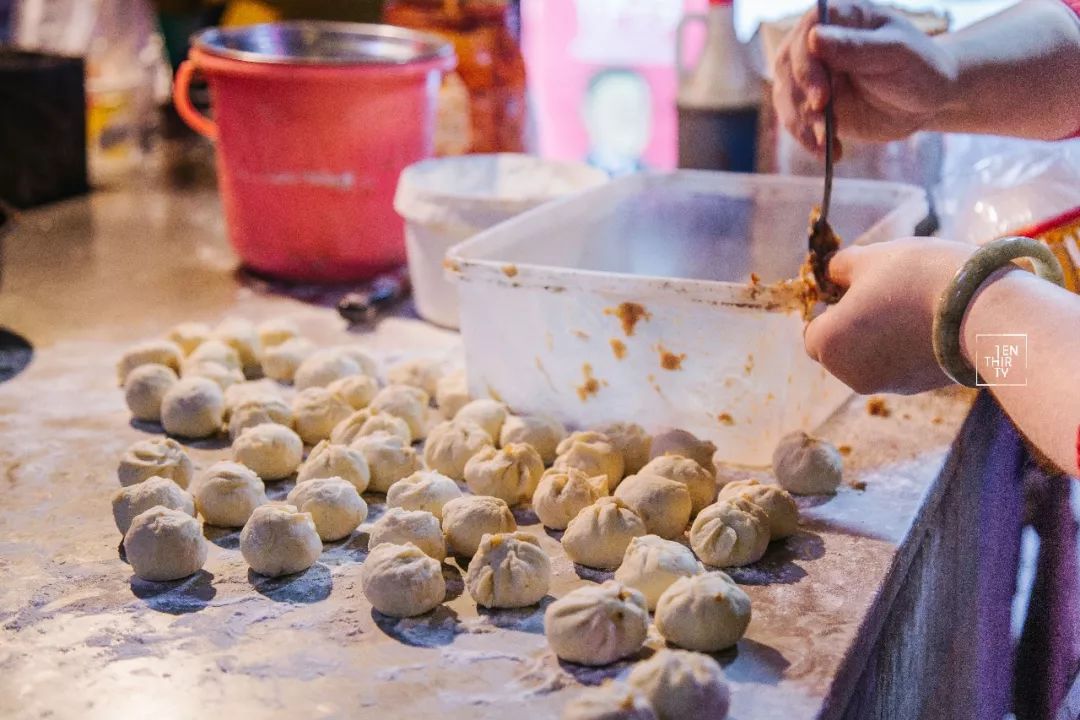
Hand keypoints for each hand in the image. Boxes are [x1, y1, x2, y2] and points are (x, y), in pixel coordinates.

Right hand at [771, 1, 957, 154]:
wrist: (926, 101)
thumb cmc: (918, 66)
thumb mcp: (894, 53)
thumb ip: (855, 46)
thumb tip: (814, 37)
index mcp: (839, 19)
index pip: (806, 35)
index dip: (806, 66)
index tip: (821, 96)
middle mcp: (818, 44)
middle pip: (787, 67)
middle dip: (799, 100)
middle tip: (823, 126)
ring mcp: (813, 75)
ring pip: (786, 97)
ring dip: (801, 124)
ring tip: (825, 143)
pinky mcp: (813, 105)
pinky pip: (796, 121)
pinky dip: (807, 139)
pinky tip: (828, 152)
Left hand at [804, 238, 974, 394]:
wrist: (985, 312)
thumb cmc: (917, 279)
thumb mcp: (871, 258)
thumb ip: (840, 267)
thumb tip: (832, 273)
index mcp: (829, 345)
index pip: (814, 331)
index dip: (830, 309)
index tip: (853, 289)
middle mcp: (850, 375)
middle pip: (841, 348)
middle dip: (855, 323)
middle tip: (884, 293)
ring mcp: (886, 385)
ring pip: (871, 357)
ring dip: (882, 335)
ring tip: (914, 304)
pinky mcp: (918, 388)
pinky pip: (900, 364)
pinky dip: (907, 347)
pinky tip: (932, 322)